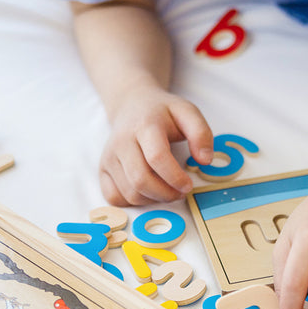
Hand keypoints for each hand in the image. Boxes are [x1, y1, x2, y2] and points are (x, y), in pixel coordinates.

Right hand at [99, 85, 212, 204]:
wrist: (132, 105)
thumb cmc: (163, 113)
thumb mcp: (187, 112)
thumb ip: (201, 133)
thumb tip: (205, 161)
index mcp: (145, 125)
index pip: (157, 157)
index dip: (175, 177)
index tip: (188, 185)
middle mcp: (122, 141)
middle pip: (140, 180)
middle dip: (165, 194)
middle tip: (181, 192)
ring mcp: (109, 157)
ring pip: (129, 193)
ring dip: (153, 199)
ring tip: (167, 191)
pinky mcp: (102, 169)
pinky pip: (114, 198)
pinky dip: (133, 203)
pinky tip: (147, 192)